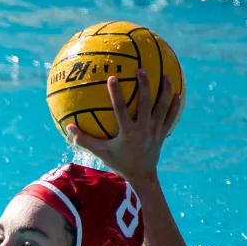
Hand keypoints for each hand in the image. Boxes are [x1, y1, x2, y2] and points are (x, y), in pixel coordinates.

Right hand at [66, 70, 180, 183]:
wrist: (141, 176)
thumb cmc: (119, 163)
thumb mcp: (101, 152)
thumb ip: (84, 140)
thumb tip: (68, 127)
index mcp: (128, 132)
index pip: (120, 109)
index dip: (115, 93)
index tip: (112, 77)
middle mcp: (143, 129)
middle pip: (146, 103)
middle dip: (145, 85)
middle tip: (142, 69)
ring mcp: (155, 131)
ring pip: (162, 108)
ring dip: (165, 91)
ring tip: (167, 76)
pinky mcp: (162, 134)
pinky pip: (170, 118)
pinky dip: (174, 107)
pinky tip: (178, 95)